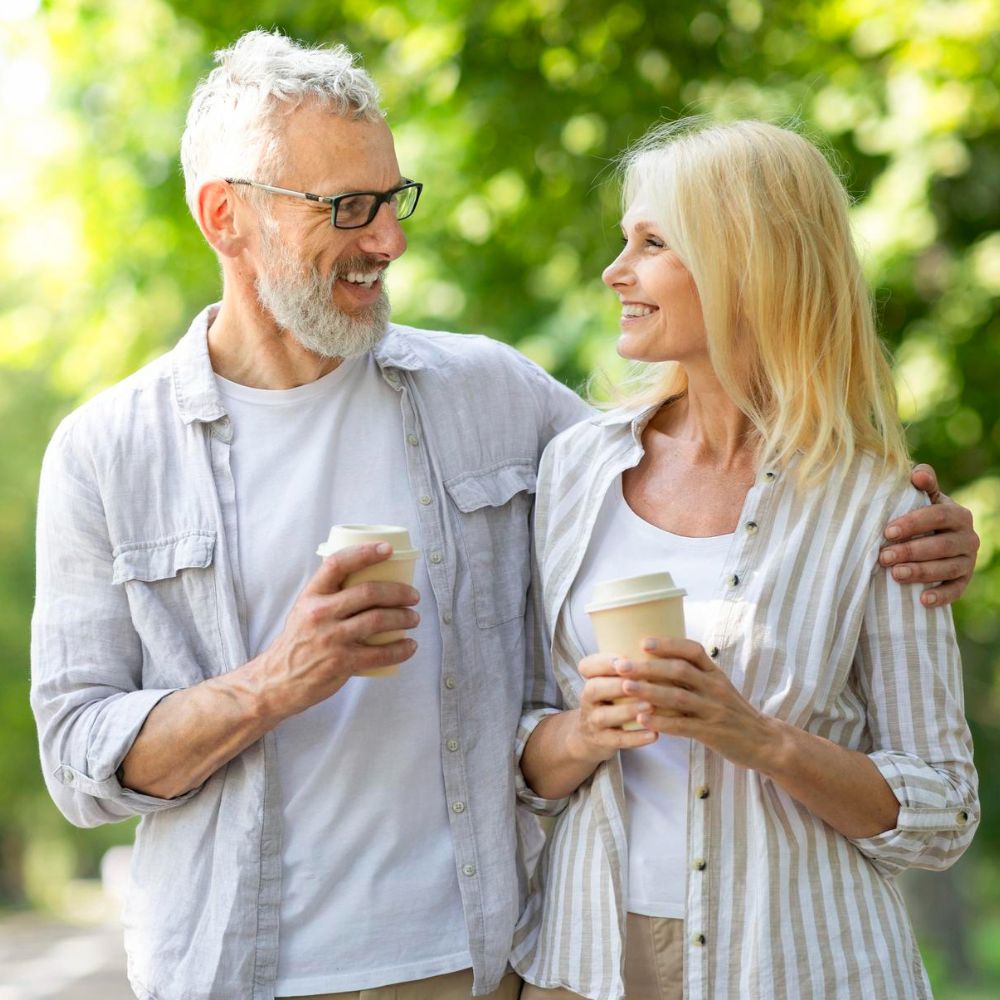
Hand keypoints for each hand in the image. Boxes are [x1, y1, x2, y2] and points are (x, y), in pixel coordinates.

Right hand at [257, 543, 419, 716]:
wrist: (277, 681)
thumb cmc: (298, 642)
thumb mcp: (304, 610)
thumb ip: (329, 595)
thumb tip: (364, 578)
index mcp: (311, 595)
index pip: (337, 564)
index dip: (364, 553)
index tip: (387, 549)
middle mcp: (320, 613)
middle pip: (368, 592)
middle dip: (399, 592)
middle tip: (413, 596)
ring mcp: (331, 638)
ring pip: (378, 620)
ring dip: (404, 617)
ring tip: (413, 618)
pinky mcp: (341, 662)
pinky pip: (380, 653)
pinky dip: (400, 649)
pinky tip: (410, 646)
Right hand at [568, 653, 657, 764]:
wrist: (590, 737)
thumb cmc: (611, 702)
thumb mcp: (610, 683)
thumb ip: (628, 669)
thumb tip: (665, 647)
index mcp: (591, 680)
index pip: (587, 666)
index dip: (603, 662)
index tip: (624, 658)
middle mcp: (588, 699)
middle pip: (594, 688)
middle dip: (616, 684)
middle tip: (641, 681)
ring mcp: (593, 722)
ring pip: (604, 716)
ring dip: (628, 710)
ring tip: (650, 706)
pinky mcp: (602, 742)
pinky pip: (617, 740)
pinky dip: (636, 738)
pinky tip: (654, 734)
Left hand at [615, 637, 775, 769]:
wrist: (764, 741)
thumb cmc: (733, 711)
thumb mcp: (719, 686)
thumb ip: (696, 674)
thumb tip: (660, 659)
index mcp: (716, 673)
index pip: (693, 650)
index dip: (669, 644)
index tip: (643, 642)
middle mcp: (715, 687)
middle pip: (679, 671)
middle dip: (648, 667)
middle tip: (621, 665)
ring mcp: (714, 710)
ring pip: (678, 697)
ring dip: (649, 692)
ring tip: (625, 688)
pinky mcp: (712, 733)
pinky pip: (683, 726)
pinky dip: (661, 722)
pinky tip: (641, 719)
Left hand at [880, 463, 979, 606]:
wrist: (934, 540)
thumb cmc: (921, 516)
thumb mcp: (923, 499)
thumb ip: (923, 484)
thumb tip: (917, 473)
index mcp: (957, 514)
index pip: (939, 516)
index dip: (914, 523)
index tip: (887, 531)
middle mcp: (968, 537)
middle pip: (941, 545)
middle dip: (911, 551)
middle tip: (884, 557)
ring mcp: (968, 561)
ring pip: (948, 568)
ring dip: (921, 572)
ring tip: (895, 575)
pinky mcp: (964, 581)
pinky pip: (956, 590)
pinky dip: (940, 596)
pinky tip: (922, 600)